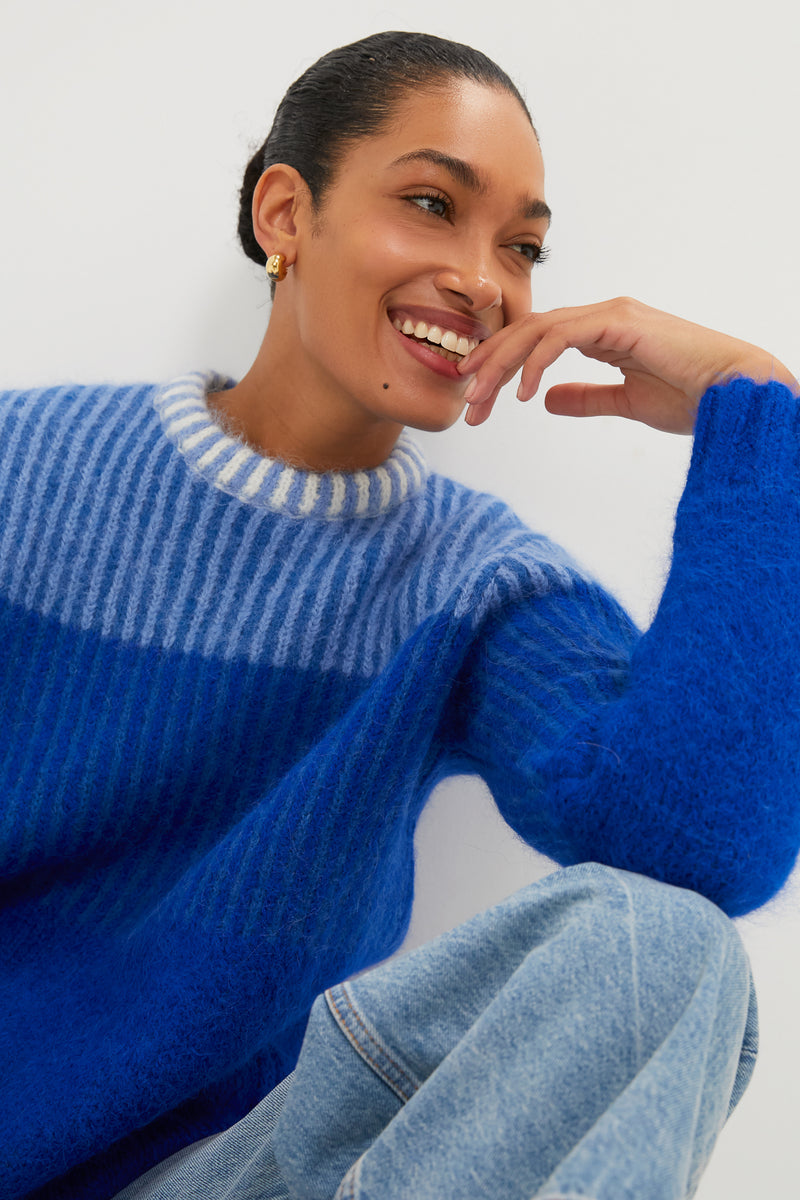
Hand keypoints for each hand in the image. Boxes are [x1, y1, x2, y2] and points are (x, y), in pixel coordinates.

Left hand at [458, 297, 798, 432]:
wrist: (734, 393)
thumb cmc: (692, 397)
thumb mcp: (626, 402)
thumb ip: (587, 398)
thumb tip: (547, 401)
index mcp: (601, 331)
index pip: (536, 340)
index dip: (500, 364)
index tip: (475, 394)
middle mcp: (601, 317)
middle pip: (527, 332)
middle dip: (490, 365)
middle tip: (466, 402)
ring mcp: (610, 315)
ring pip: (537, 330)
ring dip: (502, 365)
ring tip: (481, 398)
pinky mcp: (619, 323)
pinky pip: (562, 337)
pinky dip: (537, 363)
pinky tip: (524, 393)